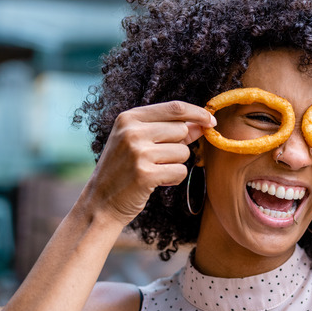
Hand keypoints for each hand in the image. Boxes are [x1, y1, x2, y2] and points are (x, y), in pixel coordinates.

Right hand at [85, 101, 215, 224]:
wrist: (100, 201)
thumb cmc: (124, 169)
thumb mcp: (138, 141)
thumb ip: (169, 130)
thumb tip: (203, 123)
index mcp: (129, 118)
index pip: (175, 108)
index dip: (198, 113)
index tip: (211, 120)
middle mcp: (132, 132)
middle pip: (181, 130)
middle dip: (179, 145)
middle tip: (160, 158)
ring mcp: (137, 153)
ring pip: (183, 152)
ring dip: (175, 164)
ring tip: (154, 170)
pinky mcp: (145, 174)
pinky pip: (180, 171)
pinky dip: (174, 178)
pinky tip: (156, 182)